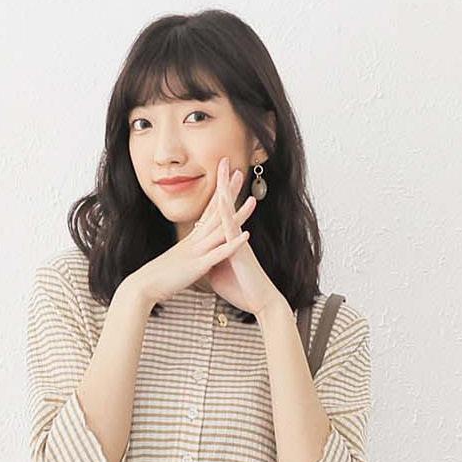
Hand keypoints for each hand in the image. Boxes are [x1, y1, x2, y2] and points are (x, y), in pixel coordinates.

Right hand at [127, 166, 256, 306]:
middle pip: (215, 213)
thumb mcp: (174, 262)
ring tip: (253, 202)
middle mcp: (194, 241)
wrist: (142, 287)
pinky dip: (233, 244)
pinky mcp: (198, 266)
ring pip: (220, 230)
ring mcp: (196, 252)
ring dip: (237, 216)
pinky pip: (219, 253)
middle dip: (227, 193)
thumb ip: (184, 255)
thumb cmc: (156, 278)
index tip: (225, 180)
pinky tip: (246, 236)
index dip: (217, 195)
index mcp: (189, 240)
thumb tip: (189, 254)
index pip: (206, 212)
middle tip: (238, 172)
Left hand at [203, 158, 278, 314]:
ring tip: (225, 169)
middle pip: (227, 204)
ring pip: (230, 210)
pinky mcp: (240, 250)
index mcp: (226, 240)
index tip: (214, 178)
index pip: (220, 213)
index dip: (217, 194)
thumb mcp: (218, 272)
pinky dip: (228, 214)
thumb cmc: (241, 288)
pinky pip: (232, 228)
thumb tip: (202, 256)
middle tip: (223, 159)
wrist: (260, 301)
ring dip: (227, 189)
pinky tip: (224, 201)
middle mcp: (233, 236)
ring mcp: (237, 240)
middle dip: (225, 182)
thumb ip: (211, 259)